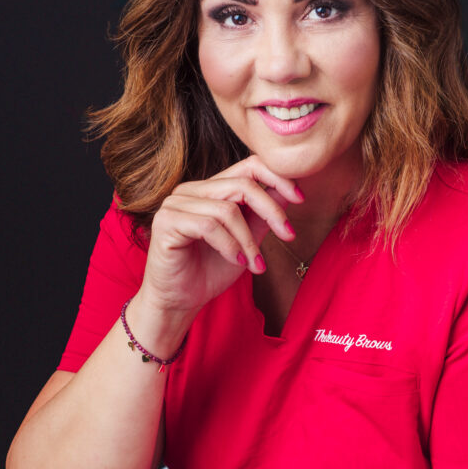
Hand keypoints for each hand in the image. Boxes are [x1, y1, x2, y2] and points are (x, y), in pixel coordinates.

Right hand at [138, 155, 302, 317]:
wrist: (179, 301)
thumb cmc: (211, 271)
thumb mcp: (247, 241)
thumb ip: (262, 216)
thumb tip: (289, 192)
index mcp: (210, 189)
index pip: (248, 167)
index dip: (277, 178)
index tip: (301, 199)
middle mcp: (191, 190)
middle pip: (243, 185)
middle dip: (272, 211)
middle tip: (289, 236)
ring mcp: (176, 203)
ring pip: (228, 210)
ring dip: (249, 241)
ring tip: (256, 265)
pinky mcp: (166, 222)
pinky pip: (209, 226)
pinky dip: (230, 247)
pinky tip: (238, 263)